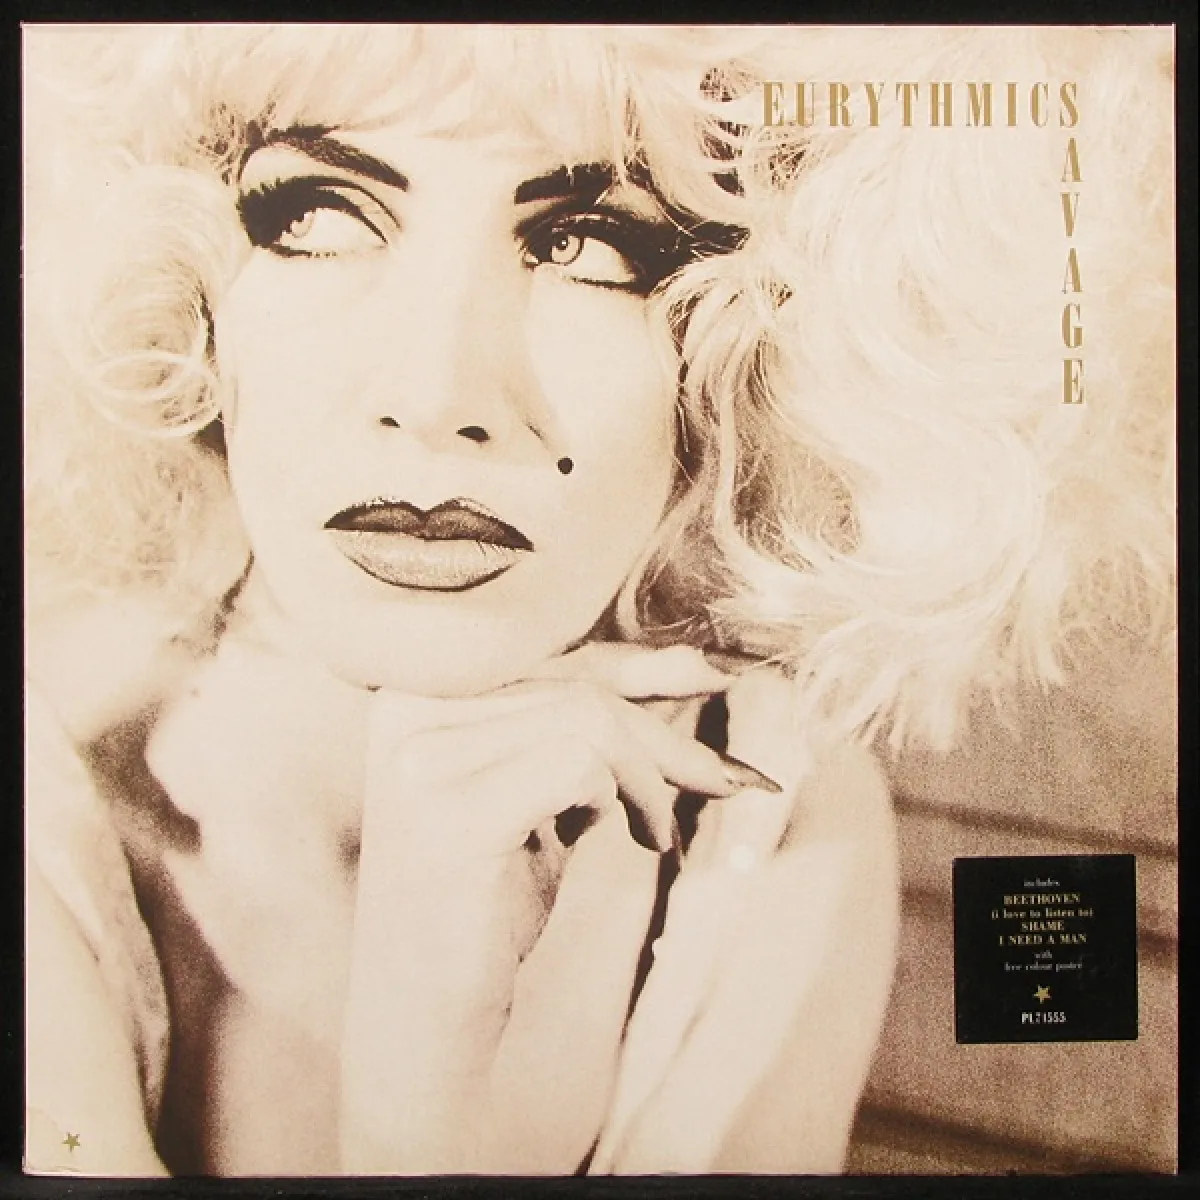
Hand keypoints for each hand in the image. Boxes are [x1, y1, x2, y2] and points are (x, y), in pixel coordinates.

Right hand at [338, 643, 765, 1173]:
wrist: (429, 1061)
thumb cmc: (487, 932)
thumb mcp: (548, 810)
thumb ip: (593, 735)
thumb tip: (687, 670)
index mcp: (413, 702)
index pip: (544, 648)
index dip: (635, 658)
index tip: (712, 672)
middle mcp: (402, 715)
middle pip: (570, 677)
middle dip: (664, 723)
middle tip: (727, 778)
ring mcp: (416, 761)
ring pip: (585, 715)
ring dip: (652, 770)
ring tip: (658, 831)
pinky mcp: (447, 814)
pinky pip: (578, 760)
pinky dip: (633, 796)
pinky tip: (643, 842)